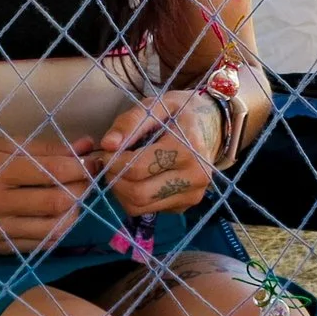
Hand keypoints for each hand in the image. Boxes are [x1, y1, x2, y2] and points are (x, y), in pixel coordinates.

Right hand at [0, 139, 92, 254]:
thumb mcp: (4, 143)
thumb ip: (47, 148)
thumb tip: (85, 147)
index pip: (53, 174)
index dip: (82, 168)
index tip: (94, 161)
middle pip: (57, 204)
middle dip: (81, 190)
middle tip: (87, 180)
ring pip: (52, 229)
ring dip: (72, 213)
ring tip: (73, 198)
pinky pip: (38, 244)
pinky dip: (55, 230)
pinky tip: (56, 216)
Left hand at [89, 91, 220, 218]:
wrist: (211, 126)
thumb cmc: (178, 114)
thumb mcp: (156, 106)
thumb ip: (130, 123)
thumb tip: (107, 144)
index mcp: (188, 150)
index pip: (137, 168)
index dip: (113, 162)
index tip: (106, 152)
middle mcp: (194, 178)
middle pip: (138, 194)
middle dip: (114, 179)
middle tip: (108, 163)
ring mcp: (191, 196)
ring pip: (139, 207)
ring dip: (120, 191)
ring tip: (119, 170)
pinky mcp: (184, 207)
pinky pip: (146, 210)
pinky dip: (132, 198)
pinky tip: (136, 179)